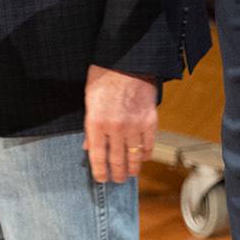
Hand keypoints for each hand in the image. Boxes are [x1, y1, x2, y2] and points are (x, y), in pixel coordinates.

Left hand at [84, 66, 158, 182]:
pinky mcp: (149, 121)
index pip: (98, 156)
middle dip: (117, 173)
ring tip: (130, 174)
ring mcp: (134, 125)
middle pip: (117, 160)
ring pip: (134, 156)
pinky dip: (146, 154)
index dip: (99, 171)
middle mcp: (115, 127)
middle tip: (117, 180)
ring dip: (132, 168)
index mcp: (96, 122)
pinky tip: (143, 159)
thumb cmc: (104, 77)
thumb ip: (90, 127)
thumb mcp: (89, 101)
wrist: (127, 60)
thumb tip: (89, 147)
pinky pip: (148, 145)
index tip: (101, 179)